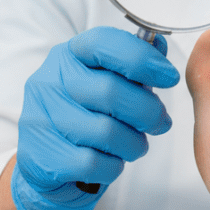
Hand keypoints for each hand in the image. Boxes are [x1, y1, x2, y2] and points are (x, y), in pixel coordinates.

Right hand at [11, 26, 179, 209]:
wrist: (46, 166)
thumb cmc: (84, 118)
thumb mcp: (107, 83)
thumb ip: (132, 64)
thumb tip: (158, 45)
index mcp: (67, 57)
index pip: (103, 43)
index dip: (141, 58)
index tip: (169, 76)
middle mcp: (49, 82)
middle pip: (111, 91)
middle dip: (147, 111)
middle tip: (160, 122)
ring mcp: (41, 120)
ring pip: (106, 132)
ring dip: (134, 143)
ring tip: (136, 145)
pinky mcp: (42, 157)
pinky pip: (93, 162)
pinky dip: (113, 166)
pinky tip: (111, 162)